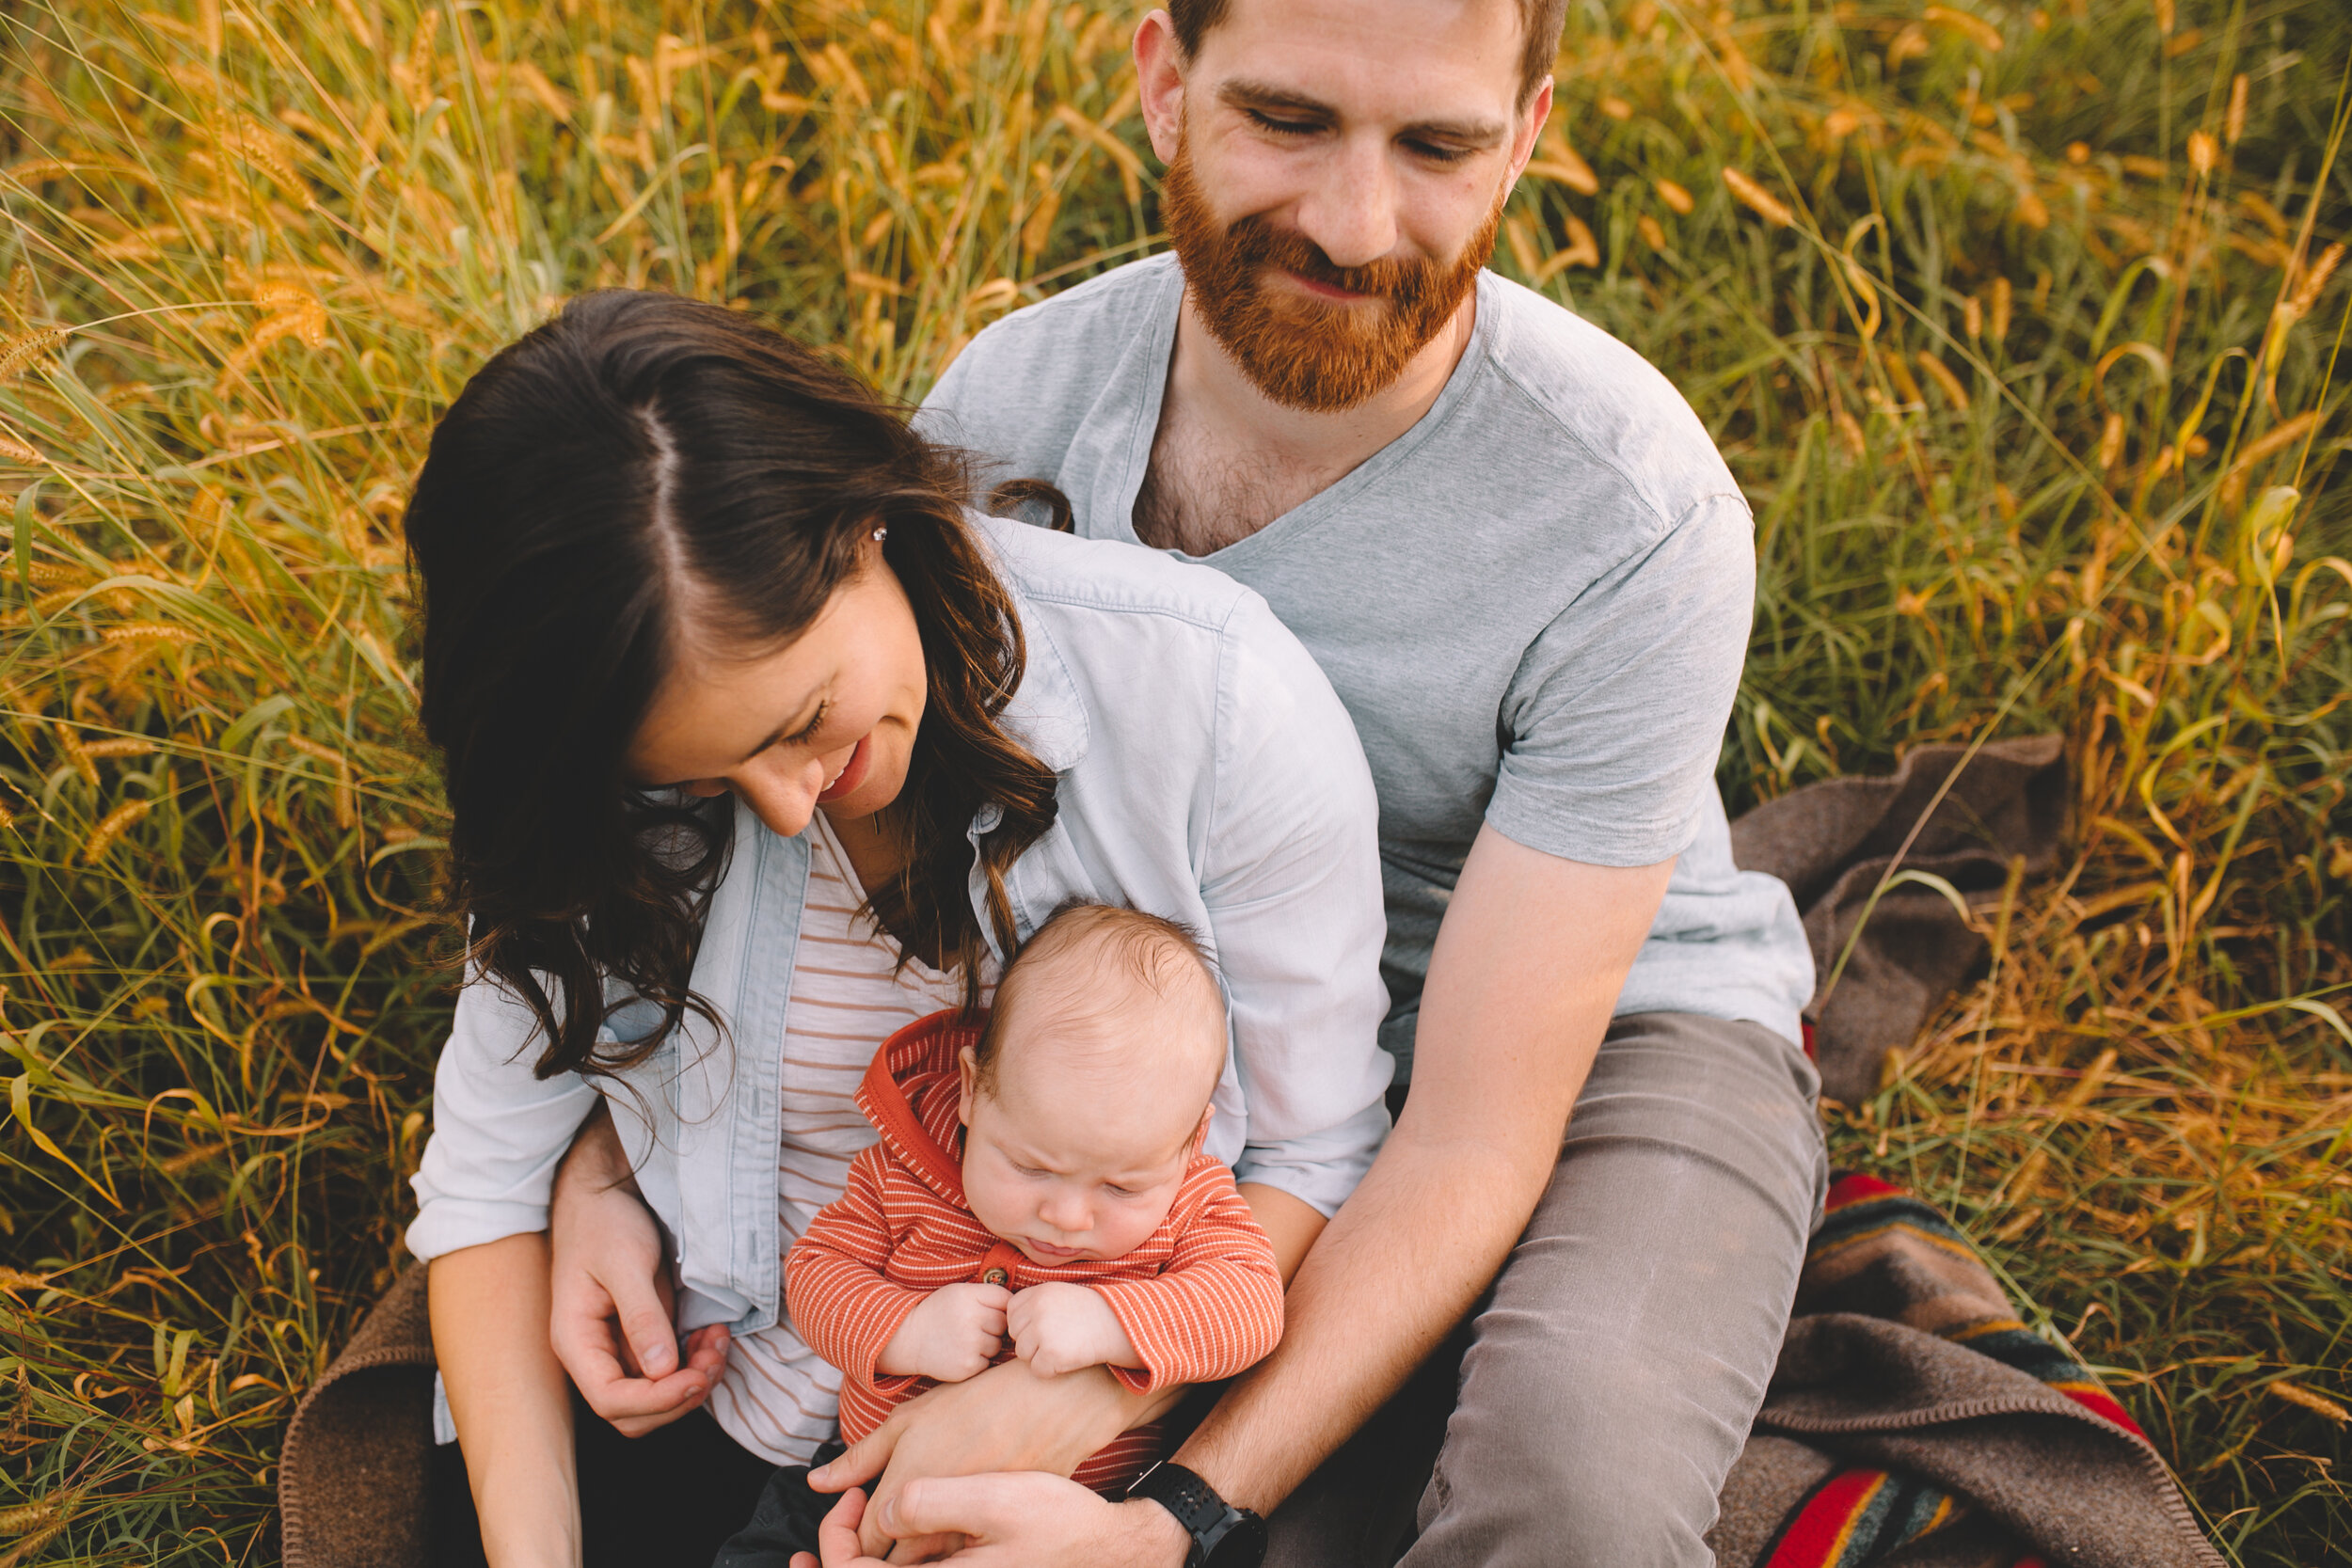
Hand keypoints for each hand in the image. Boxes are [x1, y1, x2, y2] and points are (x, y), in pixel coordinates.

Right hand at [547, 1104, 729, 1435]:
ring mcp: (618, 1349)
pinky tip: (712, 1335)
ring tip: (718, 1341)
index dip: (656, 1401)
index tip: (696, 1378)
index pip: (610, 1400)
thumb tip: (661, 1371)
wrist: (605, 1195)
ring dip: (693, 1380)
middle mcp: (594, 1355)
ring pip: (656, 1395)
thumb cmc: (605, 1223)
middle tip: (714, 1358)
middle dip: (679, 1396)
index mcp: (575, 1341)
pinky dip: (696, 1362)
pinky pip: (669, 1370)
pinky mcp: (642, 1338)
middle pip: (633, 1412)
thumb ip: (642, 1316)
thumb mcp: (626, 1263)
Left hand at [787, 1476, 1188, 1567]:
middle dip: (844, 1550)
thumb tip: (881, 1509)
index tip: (853, 1496)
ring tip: (860, 1506)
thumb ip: (927, 1502)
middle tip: (848, 1500)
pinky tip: (902, 1520)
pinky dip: (900, 1553)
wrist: (1108, 1547)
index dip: (837, 1538)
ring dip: (867, 1553)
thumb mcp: (994, 1497)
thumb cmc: (1058, 1520)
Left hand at [807, 1357, 1165, 1558]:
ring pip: (924, 1564)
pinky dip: (945, 1548)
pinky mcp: (999, 1549)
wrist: (1056, 1406)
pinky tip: (951, 1514)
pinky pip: (959, 1560)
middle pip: (891, 1564)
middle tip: (880, 1509)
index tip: (856, 1502)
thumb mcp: (912, 1420)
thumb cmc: (982, 1406)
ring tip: (914, 1510)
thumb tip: (819, 1483)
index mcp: (907, 1502)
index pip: (859, 1547)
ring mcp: (972, 1547)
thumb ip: (862, 1458)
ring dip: (911, 1549)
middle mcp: (937, 1536)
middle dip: (876, 1547)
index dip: (846, 1530)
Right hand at [876, 1284, 1010, 1382]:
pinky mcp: (968, 1366)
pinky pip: (987, 1362)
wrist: (908, 1339)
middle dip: (994, 1327)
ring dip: (987, 1345)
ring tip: (964, 1340)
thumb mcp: (959, 1293)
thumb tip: (1021, 1308)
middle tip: (973, 1327)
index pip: (1006, 1300)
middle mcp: (971, 1319)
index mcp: (969, 1296)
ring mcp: (970, 1344)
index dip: (999, 1307)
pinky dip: (978, 1360)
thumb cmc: (938, 1313)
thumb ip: (988, 1295)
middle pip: (1004, 1324)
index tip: (986, 1311)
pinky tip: (960, 1353)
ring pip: (997, 1345)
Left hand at [1005, 1284, 1135, 1377]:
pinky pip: (1037, 1370)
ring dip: (1040, 1356)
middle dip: (1032, 1341)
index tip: (1047, 1324)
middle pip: (1016, 1335)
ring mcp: (1043, 1332)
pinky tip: (1069, 1358)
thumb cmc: (1087, 1312)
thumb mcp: (1058, 1294)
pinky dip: (1051, 1370)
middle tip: (1059, 1337)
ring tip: (1064, 1346)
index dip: (1026, 1323)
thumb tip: (1003, 1322)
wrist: (1118, 1325)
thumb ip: (1033, 1303)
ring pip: (1023, 1354)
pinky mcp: (1051, 1354)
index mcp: (1037, 1293)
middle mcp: (1037, 1310)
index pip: (1012, 1313)